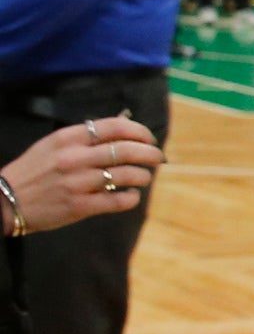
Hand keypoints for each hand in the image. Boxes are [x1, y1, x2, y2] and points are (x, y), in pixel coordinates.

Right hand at [2, 117, 162, 232]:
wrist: (5, 200)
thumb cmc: (34, 171)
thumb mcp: (52, 145)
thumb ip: (83, 138)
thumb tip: (122, 131)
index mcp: (68, 138)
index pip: (114, 127)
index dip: (140, 131)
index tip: (149, 138)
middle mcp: (74, 158)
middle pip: (127, 149)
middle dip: (150, 153)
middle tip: (158, 157)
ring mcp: (77, 182)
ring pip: (127, 174)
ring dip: (143, 175)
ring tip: (144, 177)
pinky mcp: (79, 206)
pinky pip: (117, 200)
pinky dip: (131, 198)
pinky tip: (131, 196)